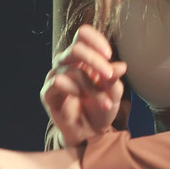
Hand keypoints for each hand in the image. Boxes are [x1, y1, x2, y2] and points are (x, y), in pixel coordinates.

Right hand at [41, 25, 127, 147]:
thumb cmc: (101, 109)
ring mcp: (55, 76)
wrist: (90, 134)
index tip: (109, 54)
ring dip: (91, 86)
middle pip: (76, 48)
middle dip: (95, 61)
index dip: (95, 39)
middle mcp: (67, 63)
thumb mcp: (114, 93)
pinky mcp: (47, 93)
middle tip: (109, 76)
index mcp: (83, 57)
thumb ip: (114, 78)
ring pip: (72, 69)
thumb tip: (121, 66)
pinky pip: (57, 81)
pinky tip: (81, 97)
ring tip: (105, 102)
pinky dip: (73, 88)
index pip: (82, 34)